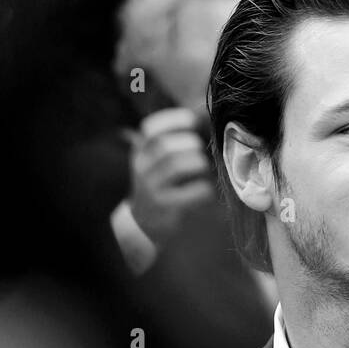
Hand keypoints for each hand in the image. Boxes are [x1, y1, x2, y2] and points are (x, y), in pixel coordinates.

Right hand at [126, 108, 213, 245]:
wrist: (153, 229)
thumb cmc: (167, 189)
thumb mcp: (161, 165)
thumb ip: (177, 144)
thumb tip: (206, 118)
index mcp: (141, 153)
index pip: (151, 130)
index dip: (173, 121)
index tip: (193, 121)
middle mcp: (142, 170)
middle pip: (164, 146)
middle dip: (190, 144)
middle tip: (202, 152)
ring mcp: (150, 192)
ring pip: (175, 166)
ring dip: (198, 164)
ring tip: (205, 171)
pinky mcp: (165, 211)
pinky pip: (192, 192)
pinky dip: (205, 189)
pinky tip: (207, 192)